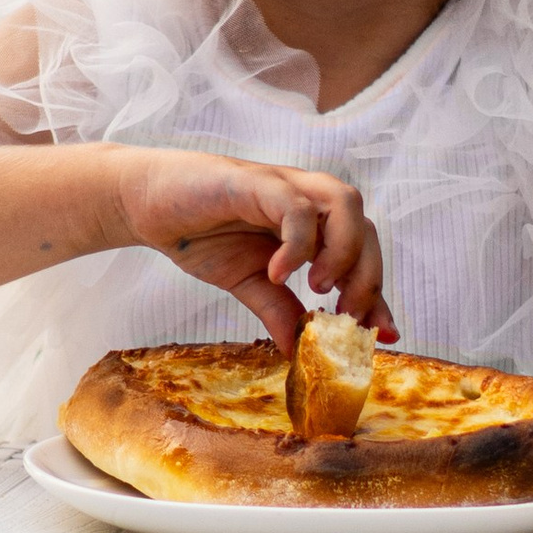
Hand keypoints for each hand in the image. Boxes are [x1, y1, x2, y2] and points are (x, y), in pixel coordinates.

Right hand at [113, 149, 393, 352]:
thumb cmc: (201, 232)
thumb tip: (298, 351)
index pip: (362, 257)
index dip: (378, 297)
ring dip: (342, 251)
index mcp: (312, 225)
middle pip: (366, 230)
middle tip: (346, 317)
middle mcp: (308, 200)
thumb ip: (279, 309)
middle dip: (368, 279)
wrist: (147, 203)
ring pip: (345, 205)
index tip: (385, 337)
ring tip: (318, 288)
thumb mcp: (248, 282)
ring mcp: (285, 186)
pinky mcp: (257, 181)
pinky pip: (295, 207)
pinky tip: (278, 271)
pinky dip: (297, 243)